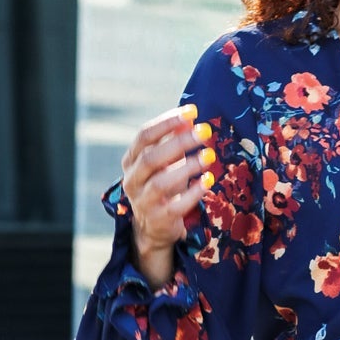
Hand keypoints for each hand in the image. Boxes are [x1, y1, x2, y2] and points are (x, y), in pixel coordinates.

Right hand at [120, 105, 216, 285]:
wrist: (153, 227)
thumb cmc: (161, 185)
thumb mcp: (164, 162)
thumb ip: (173, 141)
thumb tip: (190, 119)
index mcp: (131, 160)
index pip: (144, 136)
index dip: (167, 123)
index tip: (191, 113)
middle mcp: (132, 180)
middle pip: (151, 157)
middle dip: (178, 142)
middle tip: (204, 132)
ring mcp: (143, 202)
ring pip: (161, 182)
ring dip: (187, 167)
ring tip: (209, 156)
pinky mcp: (159, 219)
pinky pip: (176, 206)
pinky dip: (193, 193)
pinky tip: (208, 180)